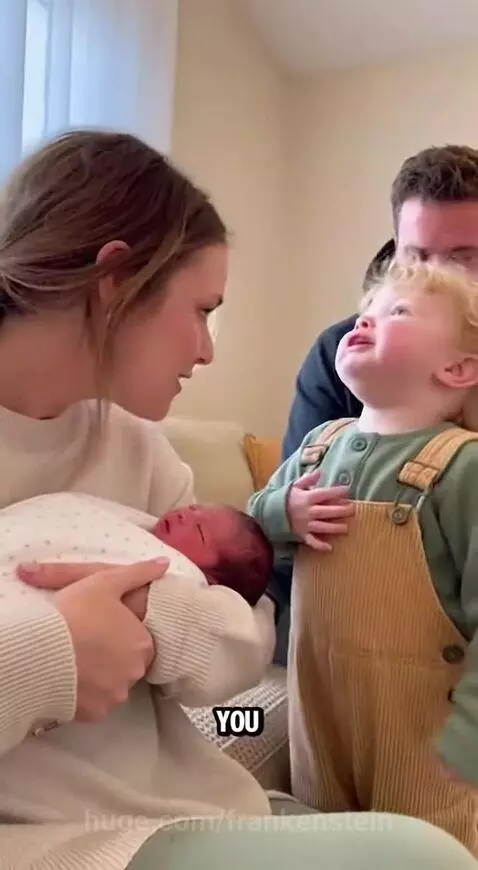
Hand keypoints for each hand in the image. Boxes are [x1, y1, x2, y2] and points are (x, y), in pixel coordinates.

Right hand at [17, 559, 168, 721]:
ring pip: (111, 685)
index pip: (138, 641)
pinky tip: (71, 679)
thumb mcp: (106, 581)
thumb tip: (164, 564)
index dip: (119, 633)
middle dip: (111, 657)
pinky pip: (95, 704)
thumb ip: (138, 573)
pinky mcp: (96, 713)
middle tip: (86, 644)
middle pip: (127, 665)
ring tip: (76, 661)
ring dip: (99, 677)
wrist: (44, 649)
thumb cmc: (77, 612)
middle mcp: (135, 672)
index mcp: (142, 643)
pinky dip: (86, 695)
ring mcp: (116, 695)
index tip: (100, 628)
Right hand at [286, 470, 354, 550]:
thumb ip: (308, 479)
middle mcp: (307, 512)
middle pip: (327, 511)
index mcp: (307, 498)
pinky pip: (311, 541)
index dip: (337, 492)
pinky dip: (320, 545)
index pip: (324, 494)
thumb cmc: (285, 498)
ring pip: (322, 527)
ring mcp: (305, 524)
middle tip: (353, 509)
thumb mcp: (295, 486)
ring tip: (346, 528)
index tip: (347, 490)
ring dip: (334, 528)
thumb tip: (320, 471)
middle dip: (341, 510)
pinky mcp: (301, 535)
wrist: (269, 513)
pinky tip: (330, 548)